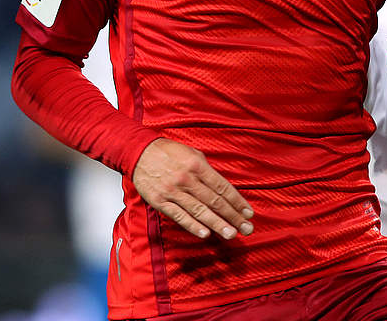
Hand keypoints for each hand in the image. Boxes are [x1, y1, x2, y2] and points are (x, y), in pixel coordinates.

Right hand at [132, 138, 254, 239]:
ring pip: (200, 211)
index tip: (248, 213)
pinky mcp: (160, 201)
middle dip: (233, 216)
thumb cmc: (168, 153)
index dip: (237, 201)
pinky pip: (179, 215)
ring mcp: (173, 191)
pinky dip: (193, 225)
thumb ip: (207, 171)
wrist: (138, 152)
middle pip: (214, 201)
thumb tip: (223, 190)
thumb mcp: (192, 154)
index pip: (222, 187)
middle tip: (246, 228)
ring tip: (231, 234)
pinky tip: (205, 234)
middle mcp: (187, 179)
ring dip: (217, 224)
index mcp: (197, 165)